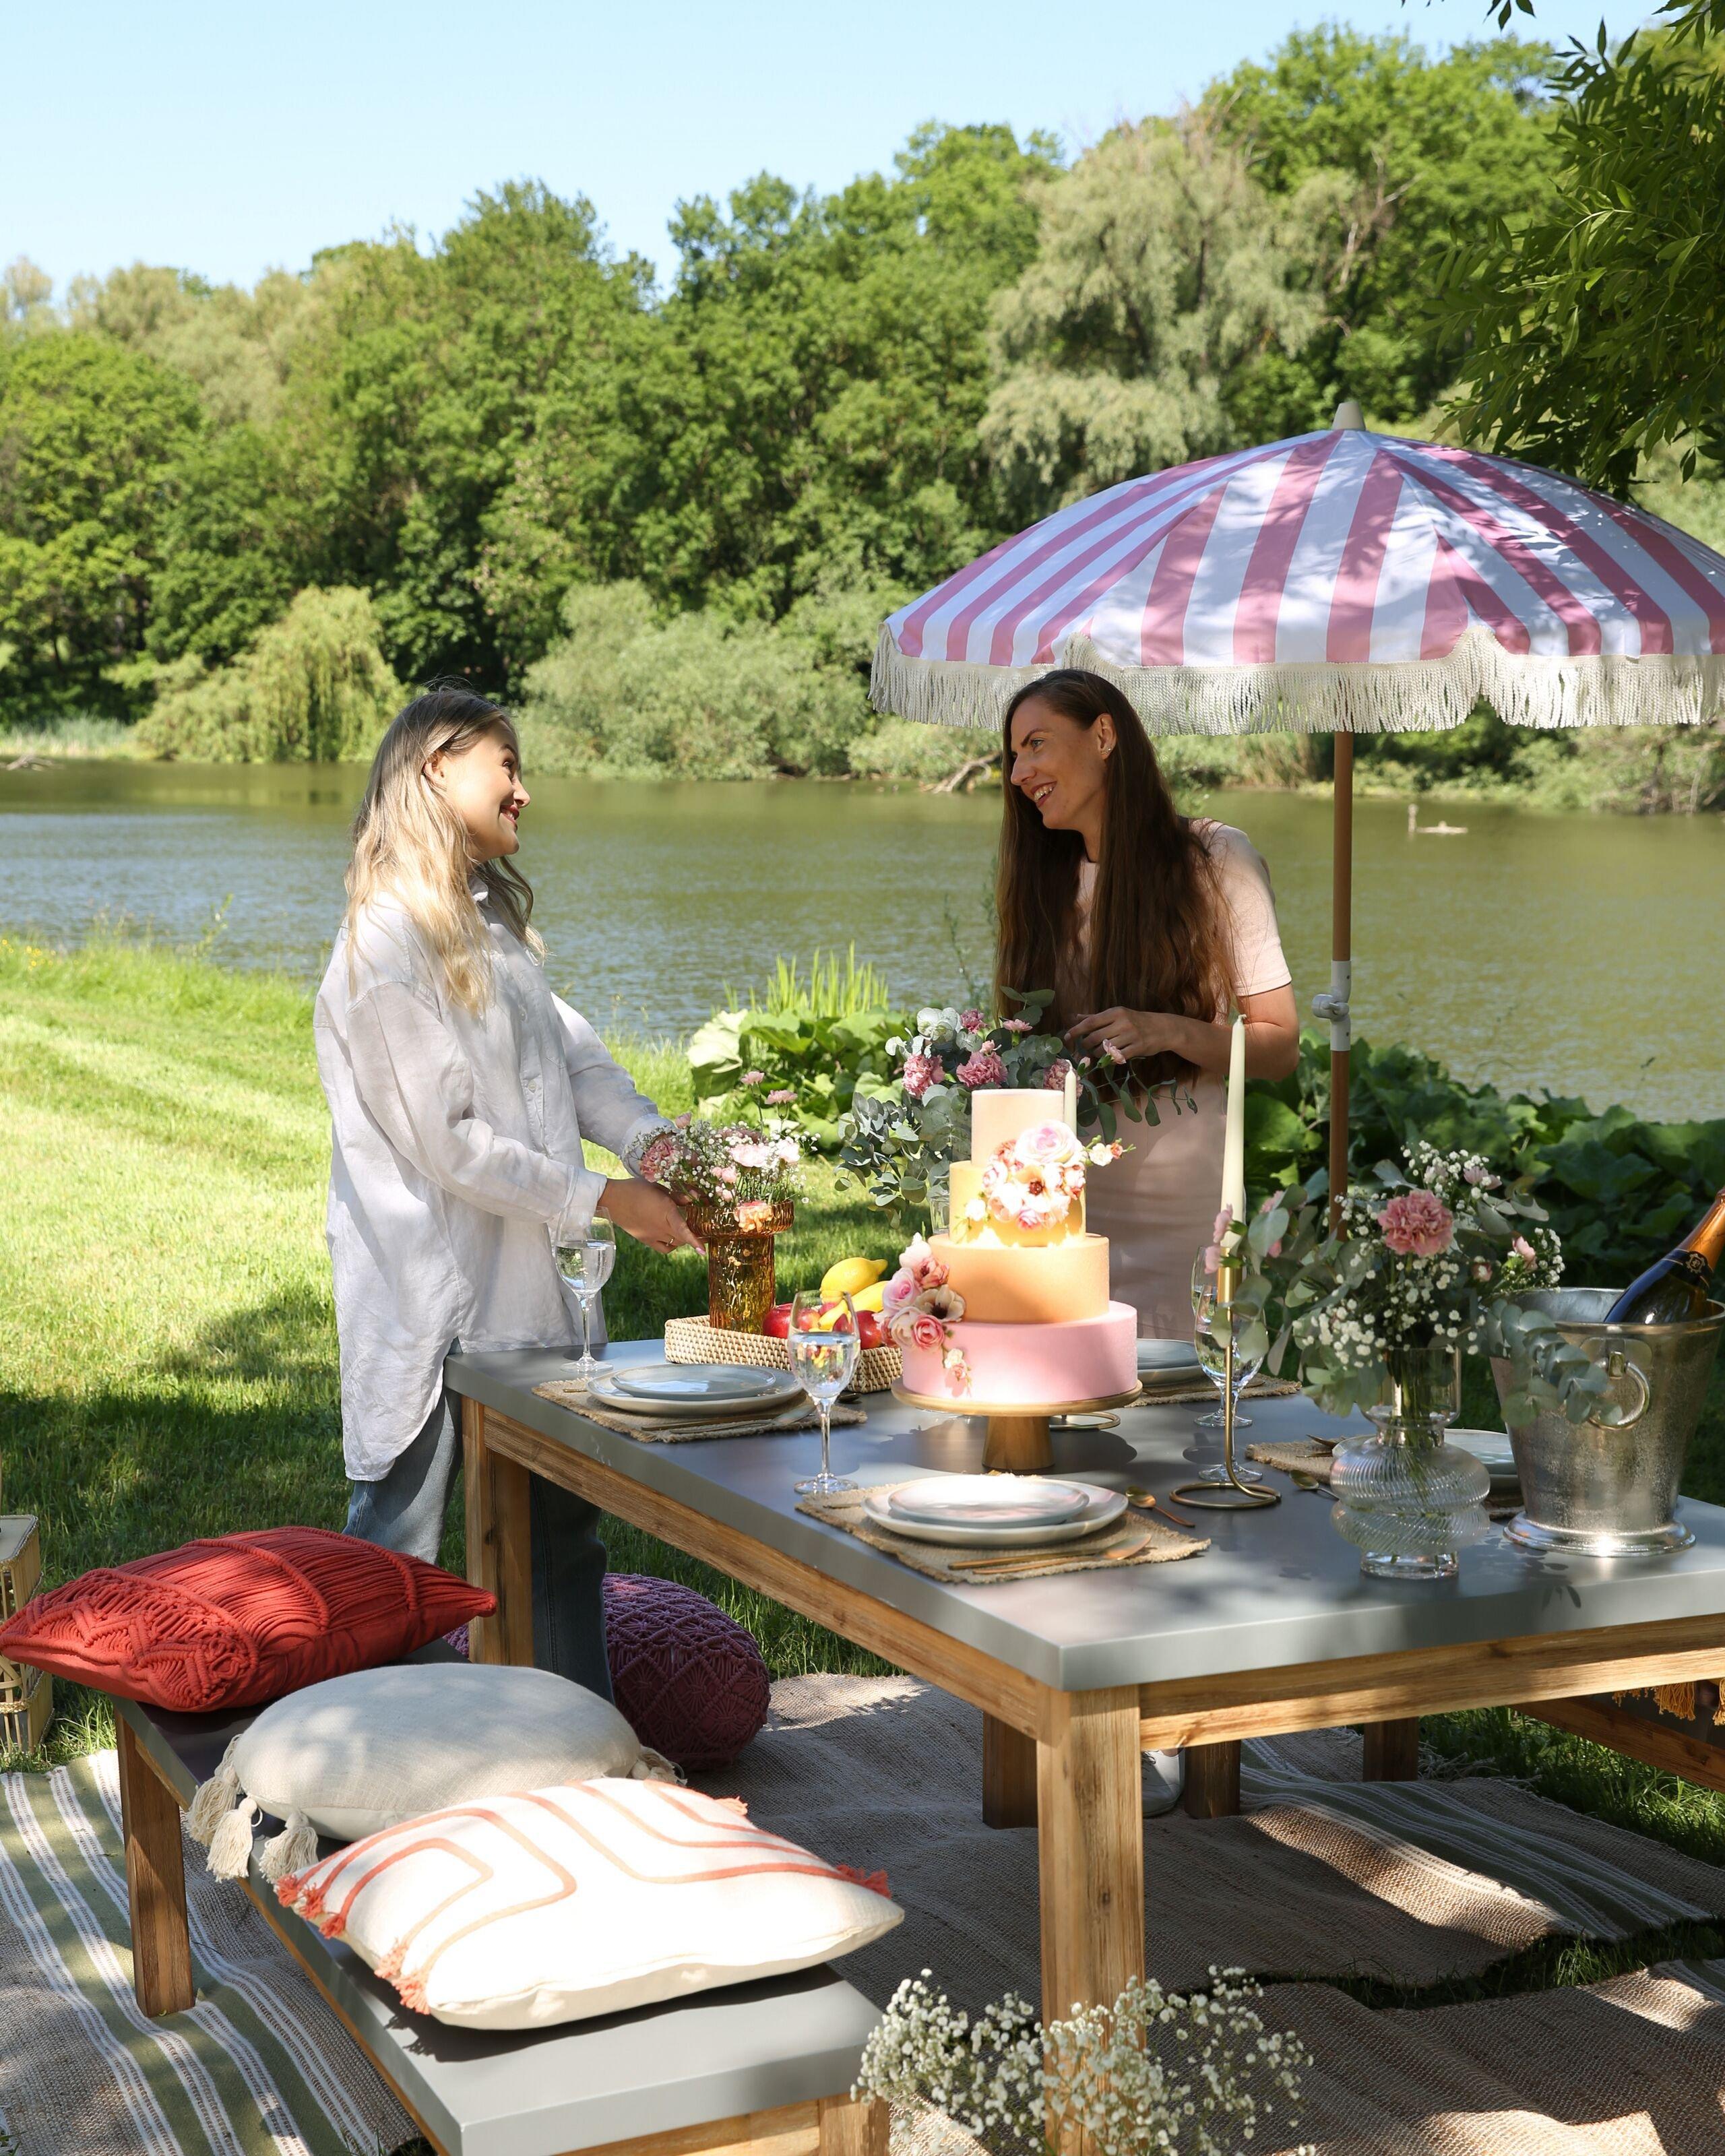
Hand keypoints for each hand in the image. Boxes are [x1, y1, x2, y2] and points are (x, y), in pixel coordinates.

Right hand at [597, 1178, 702, 1254]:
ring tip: (689, 1232)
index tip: (703, 1251)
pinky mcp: (645, 1239)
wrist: (612, 1199)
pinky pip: (663, 1247)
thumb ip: (677, 1196)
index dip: (694, 1241)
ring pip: (675, 1243)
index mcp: (665, 1211)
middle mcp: (661, 1226)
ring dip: (684, 1239)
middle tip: (705, 1232)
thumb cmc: (636, 1189)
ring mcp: (653, 1235)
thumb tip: (693, 1198)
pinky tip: (673, 1238)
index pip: (683, 1229)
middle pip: (683, 1238)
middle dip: (696, 1238)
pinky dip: (671, 1245)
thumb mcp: (658, 1188)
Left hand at [1068, 1007, 1182, 1063]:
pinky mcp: (1137, 1048)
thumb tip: (1076, 1017)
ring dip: (1096, 1053)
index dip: (1076, 1031)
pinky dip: (1109, 1060)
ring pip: (1104, 1049)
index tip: (1066, 1038)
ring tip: (1098, 1052)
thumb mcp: (1117, 1015)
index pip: (1090, 1022)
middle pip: (1094, 1037)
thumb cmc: (1136, 1020)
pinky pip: (1116, 1057)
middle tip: (1086, 1047)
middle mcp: (1122, 1022)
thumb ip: (1096, 1017)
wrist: (1162, 1028)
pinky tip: (1109, 1058)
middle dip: (1086, 1045)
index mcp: (1115, 1012)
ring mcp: (1131, 1036)